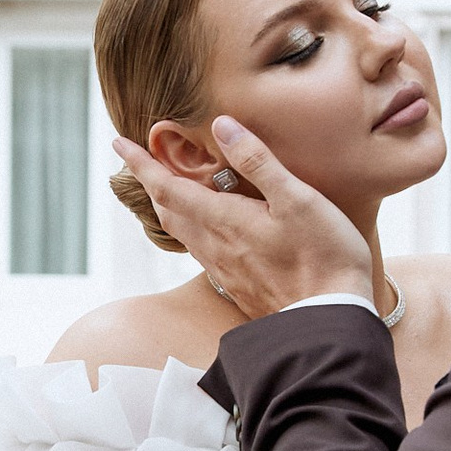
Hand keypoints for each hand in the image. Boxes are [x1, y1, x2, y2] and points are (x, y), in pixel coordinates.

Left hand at [112, 113, 376, 319]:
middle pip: (169, 212)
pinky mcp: (241, 289)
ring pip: (184, 234)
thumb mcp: (297, 198)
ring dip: (171, 208)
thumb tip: (221, 126)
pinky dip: (195, 231)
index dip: (141, 163)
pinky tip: (211, 230)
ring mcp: (227, 272)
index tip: (119, 142)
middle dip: (151, 184)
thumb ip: (258, 161)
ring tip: (171, 189)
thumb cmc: (324, 257)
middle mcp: (216, 248)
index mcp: (225, 221)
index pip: (168, 187)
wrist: (330, 324)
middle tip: (141, 162)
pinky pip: (204, 254)